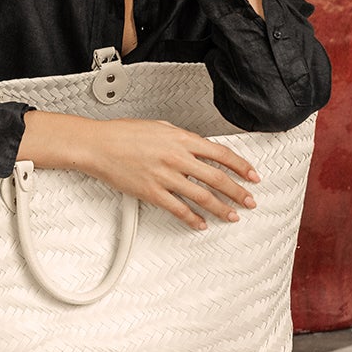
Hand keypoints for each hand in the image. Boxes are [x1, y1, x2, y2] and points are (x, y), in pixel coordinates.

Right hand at [66, 115, 260, 231]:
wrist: (99, 145)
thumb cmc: (125, 134)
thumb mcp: (160, 128)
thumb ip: (182, 138)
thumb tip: (199, 147)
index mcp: (182, 139)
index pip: (221, 154)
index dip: (241, 167)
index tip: (252, 176)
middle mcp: (177, 158)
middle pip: (217, 178)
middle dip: (238, 192)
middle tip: (250, 201)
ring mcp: (165, 177)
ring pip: (202, 197)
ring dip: (221, 208)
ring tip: (232, 216)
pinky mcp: (152, 193)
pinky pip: (178, 209)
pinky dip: (192, 219)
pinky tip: (201, 224)